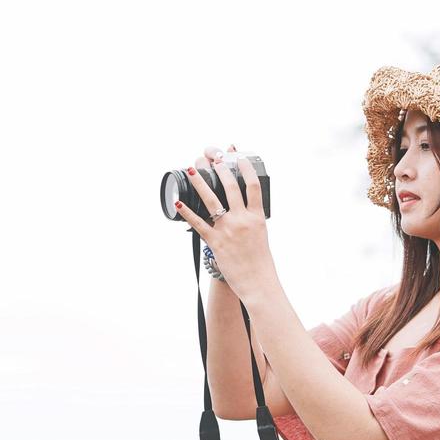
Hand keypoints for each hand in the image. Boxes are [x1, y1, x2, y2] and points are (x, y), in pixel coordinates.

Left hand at [176, 143, 273, 298]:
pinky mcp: (216, 242)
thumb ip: (251, 219)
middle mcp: (243, 220)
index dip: (245, 168)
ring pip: (212, 200)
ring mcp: (229, 230)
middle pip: (231, 187)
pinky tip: (178, 202)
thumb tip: (242, 208)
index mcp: (257, 217)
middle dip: (220, 170)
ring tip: (191, 170)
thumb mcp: (261, 234)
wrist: (258, 282)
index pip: (253, 186)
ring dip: (200, 183)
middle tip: (212, 159)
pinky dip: (187, 212)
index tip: (238, 157)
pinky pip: (199, 223)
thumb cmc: (260, 261)